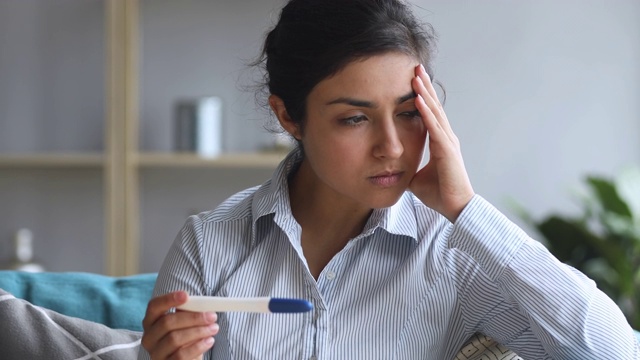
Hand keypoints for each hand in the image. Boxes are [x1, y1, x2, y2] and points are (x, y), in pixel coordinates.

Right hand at [141, 291, 218, 359]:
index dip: (168, 299)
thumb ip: (188, 312)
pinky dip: (198, 346)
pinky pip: (180, 355)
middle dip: (192, 318)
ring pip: (174, 339)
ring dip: (198, 331)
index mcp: (152, 321)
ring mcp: (155, 353)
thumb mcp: (185, 323)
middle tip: (212, 316)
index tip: (186, 296)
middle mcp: (149, 337)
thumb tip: (202, 304)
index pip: (154, 306)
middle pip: (167, 322)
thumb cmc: (186, 337)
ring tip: (214, 328)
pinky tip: (209, 341)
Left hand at [409, 64, 474, 221]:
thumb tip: (392, 167)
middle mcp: (446, 138)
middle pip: (434, 107)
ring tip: (416, 76)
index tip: (414, 81)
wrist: (454, 208)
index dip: (422, 97)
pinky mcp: (447, 151)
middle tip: (416, 68)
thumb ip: (407, 168)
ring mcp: (449, 142)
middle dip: (424, 87)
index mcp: (440, 142)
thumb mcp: (416, 177)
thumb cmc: (438, 194)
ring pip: (435, 112)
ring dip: (425, 93)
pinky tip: (418, 99)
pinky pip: (434, 128)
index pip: (429, 114)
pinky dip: (426, 113)